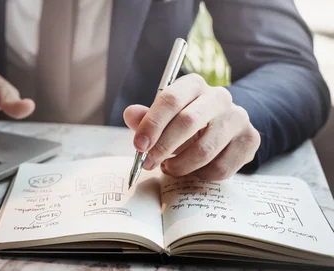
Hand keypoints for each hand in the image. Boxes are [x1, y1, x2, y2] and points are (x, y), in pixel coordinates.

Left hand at [123, 74, 260, 179]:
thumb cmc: (185, 122)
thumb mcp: (164, 117)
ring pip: (205, 150)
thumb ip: (146, 118)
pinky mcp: (250, 140)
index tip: (139, 146)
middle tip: (149, 163)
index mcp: (194, 85)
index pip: (170, 99)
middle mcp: (219, 97)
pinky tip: (193, 171)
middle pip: (188, 122)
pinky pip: (221, 168)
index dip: (152, 124)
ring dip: (181, 166)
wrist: (223, 128)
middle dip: (163, 147)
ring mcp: (238, 118)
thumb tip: (130, 114)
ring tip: (169, 167)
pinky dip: (201, 175)